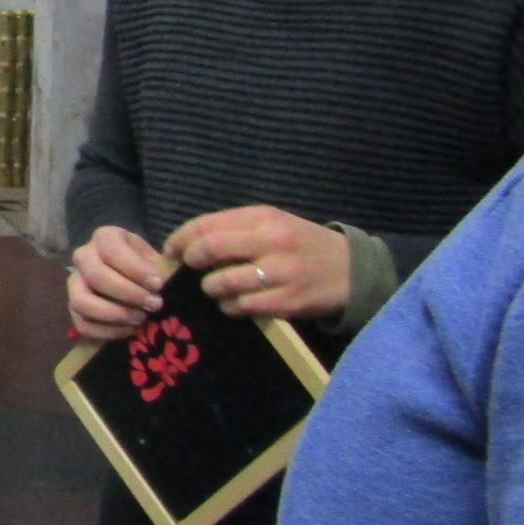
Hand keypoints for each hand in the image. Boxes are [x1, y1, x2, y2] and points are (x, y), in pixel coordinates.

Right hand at [68, 225, 167, 341]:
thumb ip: (158, 267)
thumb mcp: (154, 258)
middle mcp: (83, 257)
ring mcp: (74, 284)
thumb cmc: (145, 266)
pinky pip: (82, 324)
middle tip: (154, 305)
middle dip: (128, 294)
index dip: (135, 270)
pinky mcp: (73, 309)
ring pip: (81, 301)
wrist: (132, 279)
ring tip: (140, 318)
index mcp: (104, 238)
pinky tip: (129, 330)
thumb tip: (163, 281)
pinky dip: (107, 331)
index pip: (112, 251)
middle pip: (96, 276)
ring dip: (114, 313)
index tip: (159, 285)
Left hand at [164, 206, 349, 320]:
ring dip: (210, 289)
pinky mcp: (287, 301)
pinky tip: (236, 303)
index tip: (170, 251)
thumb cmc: (303, 245)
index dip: (180, 239)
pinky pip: (241, 307)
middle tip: (185, 270)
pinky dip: (231, 307)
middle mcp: (271, 241)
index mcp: (264, 217)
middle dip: (189, 262)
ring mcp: (280, 273)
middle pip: (209, 250)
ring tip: (215, 289)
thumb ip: (236, 229)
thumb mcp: (274, 224)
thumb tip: (189, 243)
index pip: (207, 224)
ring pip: (222, 283)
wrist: (352, 270)